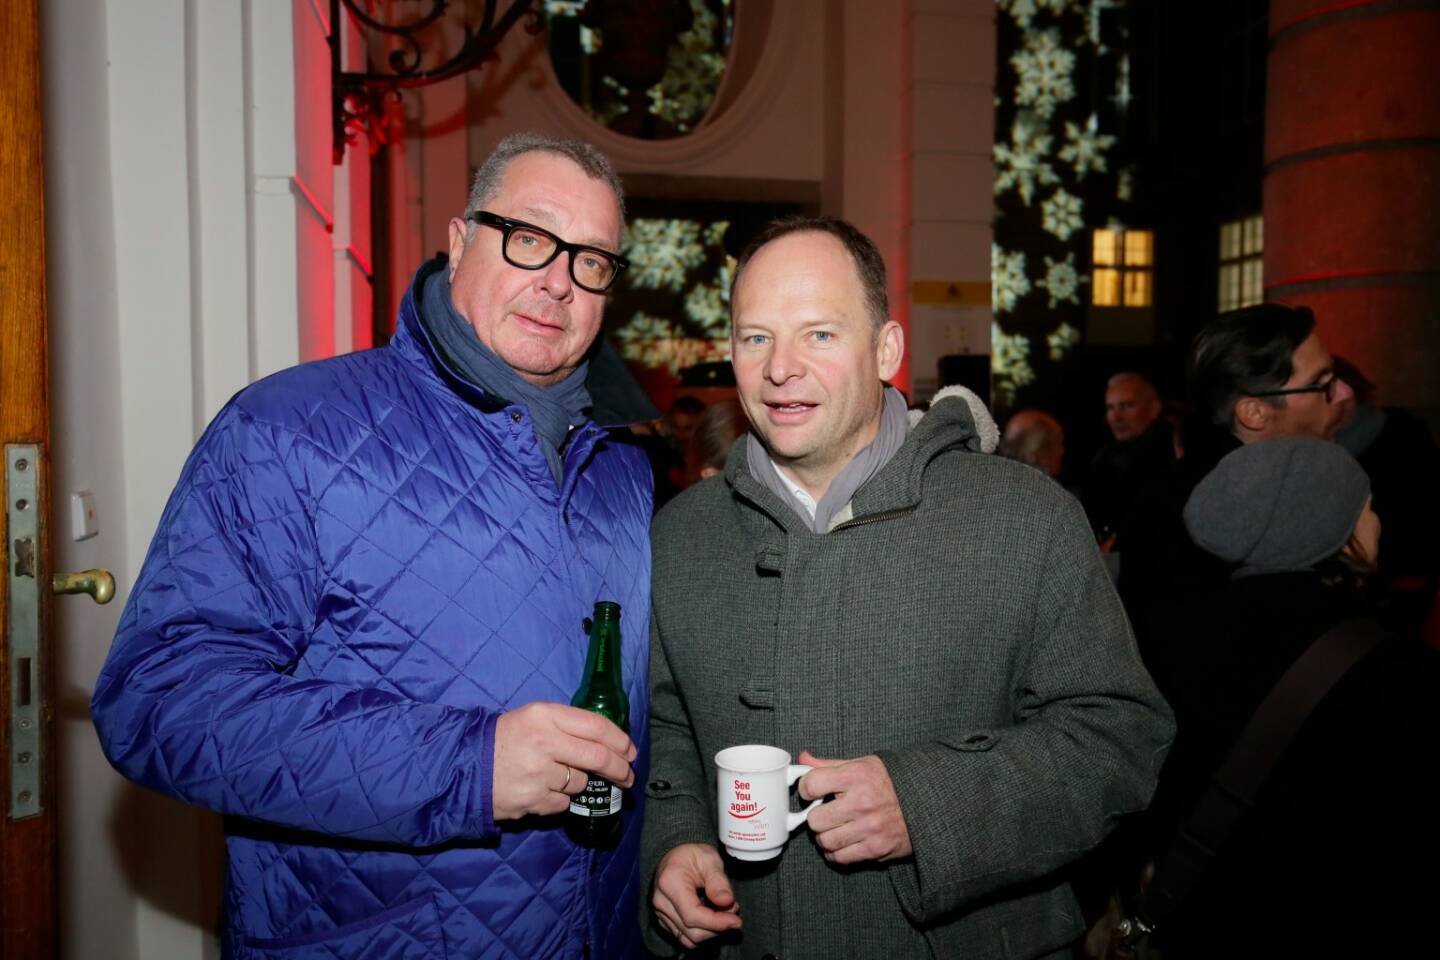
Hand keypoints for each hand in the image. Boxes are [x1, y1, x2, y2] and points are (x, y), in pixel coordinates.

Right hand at [492, 702, 635, 820]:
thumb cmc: (505, 738)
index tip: (630, 750)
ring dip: (580, 782)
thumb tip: (609, 741)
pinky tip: (543, 790)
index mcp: (545, 715)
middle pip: (599, 757)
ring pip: (581, 782)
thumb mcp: (533, 717)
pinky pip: (563, 802)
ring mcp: (539, 773)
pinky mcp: (533, 800)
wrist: (465, 766)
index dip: (620, 739)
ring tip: (560, 776)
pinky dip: (560, 799)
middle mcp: (544, 742)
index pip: (596, 726)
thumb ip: (567, 725)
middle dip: (620, 769)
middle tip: (627, 776)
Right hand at [652, 843, 741, 949]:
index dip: (717, 922)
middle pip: (691, 931)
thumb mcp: (710, 859)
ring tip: (724, 914)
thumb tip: (727, 902)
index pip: (692, 915)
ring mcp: (660, 914)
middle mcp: (661, 902)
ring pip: (689, 940)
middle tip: (734, 911)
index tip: (736, 921)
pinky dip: (702, 933)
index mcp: (669, 882)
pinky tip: (713, 918)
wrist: (676, 854)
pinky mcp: (664, 921)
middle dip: (718, 928)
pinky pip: (685, 938)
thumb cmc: (693, 854)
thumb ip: (718, 881)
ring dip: (711, 933)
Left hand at [797, 751, 912, 863]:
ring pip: (825, 841)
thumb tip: (802, 759)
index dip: (806, 788)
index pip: (811, 784)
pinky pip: (840, 857)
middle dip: (816, 816)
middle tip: (826, 813)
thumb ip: (829, 765)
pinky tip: (843, 841)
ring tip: (835, 828)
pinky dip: (836, 852)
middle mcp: (862, 802)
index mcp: (857, 776)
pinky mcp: (876, 848)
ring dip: (825, 837)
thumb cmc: (889, 782)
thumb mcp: (861, 765)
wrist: (926, 802)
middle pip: (815, 819)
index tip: (812, 791)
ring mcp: (870, 827)